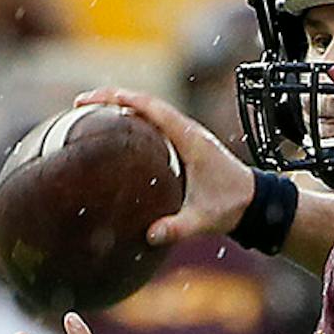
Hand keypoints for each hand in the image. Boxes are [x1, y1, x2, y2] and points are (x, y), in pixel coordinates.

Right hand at [76, 87, 253, 247]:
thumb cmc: (231, 205)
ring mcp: (184, 134)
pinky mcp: (183, 144)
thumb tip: (150, 235)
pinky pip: (153, 124)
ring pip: (148, 110)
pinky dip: (131, 120)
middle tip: (79, 104)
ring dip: (120, 106)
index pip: (149, 107)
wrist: (254, 201)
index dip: (118, 99)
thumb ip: (178, 228)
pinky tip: (113, 133)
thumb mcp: (204, 219)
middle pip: (143, 102)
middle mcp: (186, 130)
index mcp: (189, 138)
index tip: (91, 100)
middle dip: (110, 98)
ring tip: (89, 113)